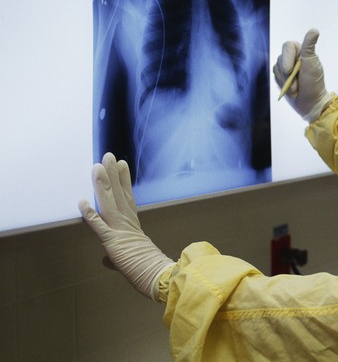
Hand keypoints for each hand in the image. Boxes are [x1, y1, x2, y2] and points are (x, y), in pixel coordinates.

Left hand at [79, 153, 173, 299]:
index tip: (121, 166)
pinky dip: (90, 214)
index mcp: (133, 227)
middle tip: (109, 156)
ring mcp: (120, 231)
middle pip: (119, 194)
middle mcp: (128, 224)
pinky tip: (82, 202)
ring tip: (97, 166)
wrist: (159, 277)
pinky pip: (99, 226)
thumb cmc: (150, 270)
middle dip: (113, 174)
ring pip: (109, 203)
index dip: (123, 181)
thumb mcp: (130, 261)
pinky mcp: (113, 242)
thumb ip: (115, 258)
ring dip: (102, 185)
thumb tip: (105, 260)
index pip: (127, 198)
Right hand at [273, 28, 331, 122]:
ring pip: (276, 69)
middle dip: (287, 75)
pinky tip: (292, 90)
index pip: (287, 46)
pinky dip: (283, 85)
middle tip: (297, 85)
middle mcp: (292, 56)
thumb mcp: (312, 65)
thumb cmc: (314, 84)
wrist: (311, 103)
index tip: (289, 71)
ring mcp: (285, 66)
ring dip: (286, 82)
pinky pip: (275, 77)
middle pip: (280, 59)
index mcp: (301, 50)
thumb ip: (309, 47)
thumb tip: (314, 30)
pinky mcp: (280, 75)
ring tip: (297, 89)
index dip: (287, 58)